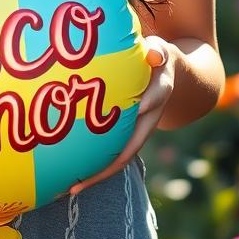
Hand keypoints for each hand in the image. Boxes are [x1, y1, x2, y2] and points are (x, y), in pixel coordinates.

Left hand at [65, 34, 175, 196]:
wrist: (169, 73)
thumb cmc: (157, 57)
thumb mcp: (160, 49)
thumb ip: (156, 51)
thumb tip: (152, 54)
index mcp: (159, 95)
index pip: (148, 106)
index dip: (133, 115)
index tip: (110, 128)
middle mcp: (148, 120)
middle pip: (128, 150)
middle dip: (103, 169)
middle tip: (76, 183)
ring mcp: (138, 130)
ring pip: (119, 159)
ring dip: (96, 175)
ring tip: (69, 189)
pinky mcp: (128, 132)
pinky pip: (112, 152)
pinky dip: (95, 165)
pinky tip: (72, 174)